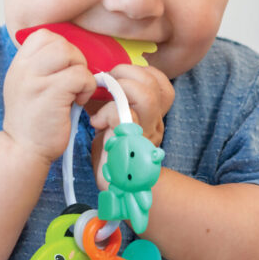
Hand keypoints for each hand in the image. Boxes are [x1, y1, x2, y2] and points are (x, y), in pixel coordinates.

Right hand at [3, 29, 96, 164]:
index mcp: (19, 65)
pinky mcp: (50, 94)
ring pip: (70, 54)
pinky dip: (87, 87)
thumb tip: (71, 54)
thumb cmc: (34, 122)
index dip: (62, 48)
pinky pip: (80, 76)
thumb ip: (42, 68)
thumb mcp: (28, 87)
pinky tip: (78, 102)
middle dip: (76, 60)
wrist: (24, 150)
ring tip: (76, 91)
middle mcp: (23, 69)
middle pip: (59, 42)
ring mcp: (35, 80)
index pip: (43, 36)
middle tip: (74, 82)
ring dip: (82, 72)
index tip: (65, 70)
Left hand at [87, 63, 173, 185]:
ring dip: (120, 89)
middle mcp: (154, 123)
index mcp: (153, 115)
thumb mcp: (114, 119)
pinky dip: (107, 113)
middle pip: (157, 84)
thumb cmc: (110, 153)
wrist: (113, 188)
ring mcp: (144, 134)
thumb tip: (100, 76)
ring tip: (103, 99)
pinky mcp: (130, 144)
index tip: (117, 76)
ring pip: (147, 96)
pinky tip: (97, 122)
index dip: (140, 71)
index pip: (161, 82)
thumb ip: (114, 99)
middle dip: (127, 73)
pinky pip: (124, 116)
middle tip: (106, 83)